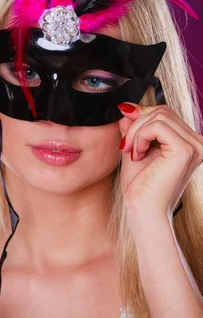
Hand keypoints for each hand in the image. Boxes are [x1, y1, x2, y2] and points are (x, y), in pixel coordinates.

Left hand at [118, 103, 202, 218]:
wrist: (143, 211)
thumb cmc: (140, 187)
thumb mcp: (134, 149)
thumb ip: (134, 129)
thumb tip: (128, 109)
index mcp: (188, 143)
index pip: (165, 113)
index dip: (141, 115)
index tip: (124, 129)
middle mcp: (197, 143)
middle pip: (162, 111)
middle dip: (136, 124)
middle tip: (125, 146)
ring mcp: (195, 146)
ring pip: (159, 116)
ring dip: (136, 132)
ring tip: (131, 152)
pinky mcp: (185, 150)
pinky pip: (157, 126)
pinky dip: (140, 136)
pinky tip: (137, 154)